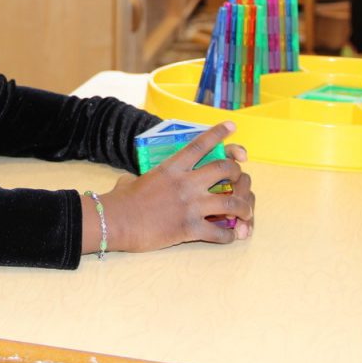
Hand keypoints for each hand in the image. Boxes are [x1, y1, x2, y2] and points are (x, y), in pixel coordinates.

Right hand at [99, 122, 254, 251]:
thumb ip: (144, 177)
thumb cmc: (120, 200)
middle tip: (239, 180)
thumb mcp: (133, 179)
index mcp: (172, 168)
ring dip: (244, 207)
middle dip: (238, 173)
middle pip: (225, 169)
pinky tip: (230, 236)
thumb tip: (134, 179)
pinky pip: (220, 233)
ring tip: (246, 213)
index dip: (219, 133)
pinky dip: (229, 236)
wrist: (115, 222)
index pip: (201, 145)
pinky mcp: (190, 229)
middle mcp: (186, 183)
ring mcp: (190, 206)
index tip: (232, 126)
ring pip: (232, 202)